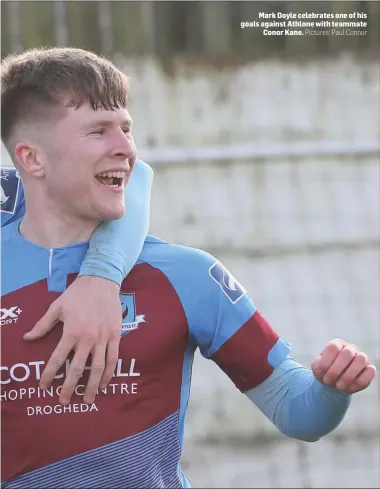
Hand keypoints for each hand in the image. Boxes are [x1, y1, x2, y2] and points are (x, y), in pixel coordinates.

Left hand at [24, 276, 121, 404]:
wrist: (102, 282)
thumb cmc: (77, 294)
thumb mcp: (57, 307)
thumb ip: (43, 325)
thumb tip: (27, 338)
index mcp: (71, 332)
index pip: (58, 360)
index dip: (49, 375)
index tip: (44, 387)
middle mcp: (87, 338)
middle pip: (77, 369)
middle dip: (69, 387)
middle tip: (64, 401)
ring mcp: (103, 338)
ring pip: (97, 368)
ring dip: (91, 386)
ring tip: (87, 400)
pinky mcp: (115, 336)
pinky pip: (112, 359)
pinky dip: (108, 373)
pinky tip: (104, 384)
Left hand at [311, 338, 375, 393]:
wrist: (334, 383)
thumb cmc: (325, 372)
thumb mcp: (318, 368)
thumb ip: (319, 366)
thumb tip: (324, 368)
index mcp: (337, 344)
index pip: (333, 347)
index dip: (326, 362)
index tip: (321, 373)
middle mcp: (350, 348)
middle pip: (347, 353)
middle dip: (335, 371)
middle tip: (328, 381)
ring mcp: (362, 357)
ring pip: (361, 360)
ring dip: (347, 376)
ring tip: (338, 386)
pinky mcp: (369, 369)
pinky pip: (370, 372)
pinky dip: (358, 382)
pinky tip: (348, 388)